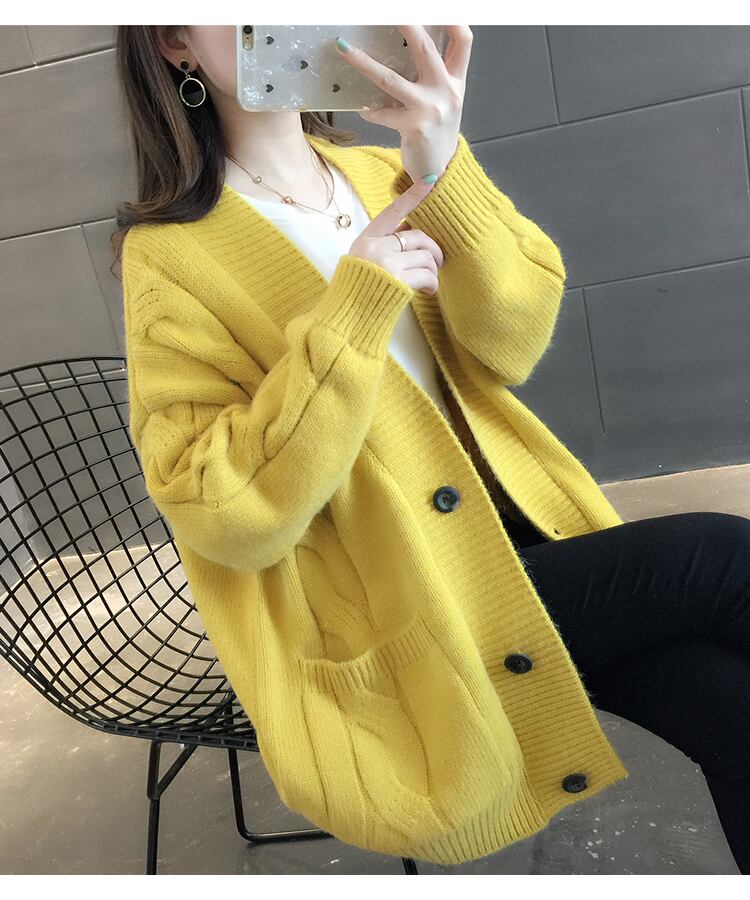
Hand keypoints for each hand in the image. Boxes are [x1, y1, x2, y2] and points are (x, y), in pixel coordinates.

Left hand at [334, 25, 472, 182]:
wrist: (440, 173)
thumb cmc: (438, 134)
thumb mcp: (446, 101)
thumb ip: (436, 76)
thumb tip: (412, 46)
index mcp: (456, 82)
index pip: (463, 41)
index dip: (452, 19)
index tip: (435, 8)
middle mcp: (446, 92)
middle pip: (426, 48)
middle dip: (406, 24)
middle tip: (387, 11)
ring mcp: (430, 109)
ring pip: (391, 79)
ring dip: (364, 62)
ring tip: (344, 49)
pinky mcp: (413, 128)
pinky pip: (383, 113)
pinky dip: (371, 110)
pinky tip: (363, 109)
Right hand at [347, 177, 444, 296]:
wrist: (344, 319)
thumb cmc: (356, 293)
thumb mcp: (362, 261)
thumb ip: (384, 244)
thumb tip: (411, 231)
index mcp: (366, 239)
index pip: (392, 212)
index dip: (413, 196)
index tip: (430, 180)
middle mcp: (375, 246)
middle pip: (418, 236)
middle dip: (433, 250)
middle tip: (438, 262)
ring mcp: (386, 263)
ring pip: (426, 256)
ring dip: (433, 270)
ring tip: (429, 283)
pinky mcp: (397, 280)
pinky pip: (427, 275)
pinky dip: (432, 284)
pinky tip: (428, 291)